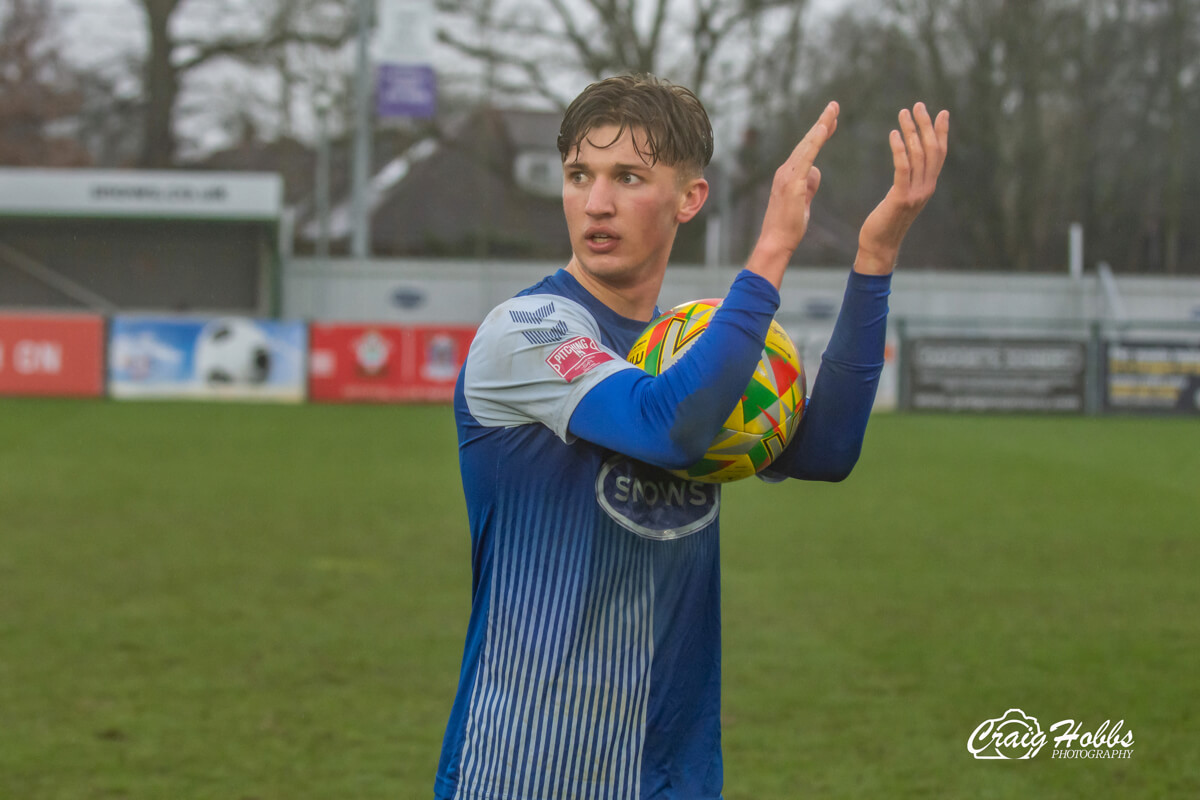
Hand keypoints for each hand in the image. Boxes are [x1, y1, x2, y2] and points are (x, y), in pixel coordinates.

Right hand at [747, 101, 838, 287]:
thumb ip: (809, 186)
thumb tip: (816, 171)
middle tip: (835, 105)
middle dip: (821, 123)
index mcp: (789, 176)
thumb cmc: (788, 226)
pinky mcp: (792, 183)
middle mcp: (785, 171)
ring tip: (833, 111)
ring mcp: (787, 176)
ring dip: (820, 126)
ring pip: (806, 145)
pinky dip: (815, 141)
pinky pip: (806, 157)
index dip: (819, 134)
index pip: (807, 150)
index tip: (831, 121)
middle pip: (807, 142)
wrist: (775, 241)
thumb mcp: (803, 202)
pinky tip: (823, 129)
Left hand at [855, 102, 949, 274]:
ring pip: (919, 155)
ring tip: (903, 113)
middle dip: (926, 125)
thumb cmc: (884, 222)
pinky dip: (900, 149)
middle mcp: (927, 188)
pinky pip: (903, 168)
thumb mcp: (901, 198)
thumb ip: (907, 182)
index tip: (941, 112)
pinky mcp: (901, 198)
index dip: (942, 132)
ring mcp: (916, 194)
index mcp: (928, 186)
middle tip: (917, 105)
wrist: (879, 247)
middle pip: (932, 150)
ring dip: (911, 131)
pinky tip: (893, 134)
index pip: (939, 154)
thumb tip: (908, 166)